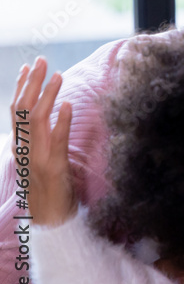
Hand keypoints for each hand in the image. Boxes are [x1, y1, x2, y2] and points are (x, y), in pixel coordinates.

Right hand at [11, 58, 76, 226]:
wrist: (50, 222)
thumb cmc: (49, 190)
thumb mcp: (41, 161)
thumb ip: (40, 140)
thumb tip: (46, 116)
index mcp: (21, 146)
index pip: (16, 112)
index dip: (20, 88)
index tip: (27, 67)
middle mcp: (25, 150)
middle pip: (23, 111)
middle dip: (32, 83)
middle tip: (42, 61)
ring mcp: (38, 158)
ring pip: (37, 121)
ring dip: (48, 96)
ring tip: (58, 76)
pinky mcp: (54, 168)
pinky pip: (56, 141)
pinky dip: (61, 122)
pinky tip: (68, 105)